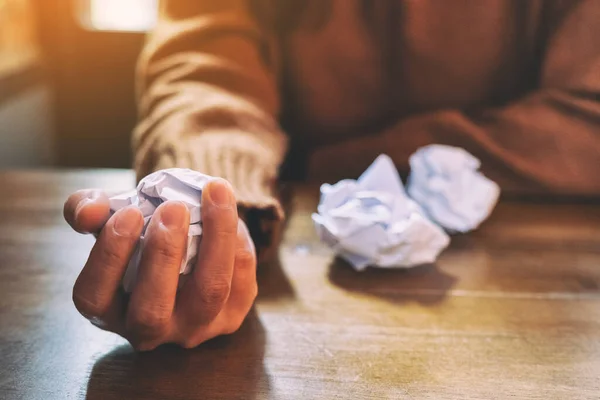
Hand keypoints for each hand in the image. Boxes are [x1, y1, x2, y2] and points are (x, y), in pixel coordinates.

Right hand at [63, 179, 256, 349]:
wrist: (189, 246)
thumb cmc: (141, 233)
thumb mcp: (111, 218)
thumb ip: (89, 209)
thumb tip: (89, 211)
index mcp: (109, 309)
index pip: (96, 297)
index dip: (110, 256)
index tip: (128, 213)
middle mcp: (149, 330)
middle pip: (152, 310)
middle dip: (163, 255)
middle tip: (173, 207)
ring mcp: (194, 327)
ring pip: (209, 294)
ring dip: (214, 242)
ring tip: (213, 197)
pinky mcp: (231, 316)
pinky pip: (241, 282)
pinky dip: (238, 243)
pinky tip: (231, 214)